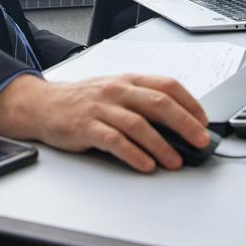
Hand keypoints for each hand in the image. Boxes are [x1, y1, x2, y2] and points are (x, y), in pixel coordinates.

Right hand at [0, 73, 208, 172]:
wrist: (42, 104)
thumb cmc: (83, 100)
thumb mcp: (114, 92)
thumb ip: (142, 103)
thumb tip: (179, 125)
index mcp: (128, 80)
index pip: (167, 85)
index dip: (190, 103)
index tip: (204, 122)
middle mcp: (117, 90)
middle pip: (158, 103)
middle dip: (185, 124)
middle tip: (200, 141)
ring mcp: (101, 108)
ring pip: (139, 125)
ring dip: (161, 145)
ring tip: (175, 161)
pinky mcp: (86, 127)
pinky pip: (115, 141)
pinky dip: (133, 154)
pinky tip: (146, 165)